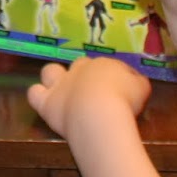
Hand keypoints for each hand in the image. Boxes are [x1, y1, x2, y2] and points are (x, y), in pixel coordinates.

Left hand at [27, 55, 150, 141]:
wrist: (99, 112)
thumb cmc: (125, 98)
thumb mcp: (141, 88)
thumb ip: (137, 82)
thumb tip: (136, 80)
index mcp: (103, 64)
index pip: (105, 65)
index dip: (109, 76)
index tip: (117, 89)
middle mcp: (80, 69)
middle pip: (79, 65)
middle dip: (84, 74)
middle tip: (94, 92)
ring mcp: (61, 84)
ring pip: (51, 71)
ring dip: (54, 77)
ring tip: (62, 90)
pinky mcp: (48, 103)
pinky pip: (34, 94)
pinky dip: (38, 95)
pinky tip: (44, 101)